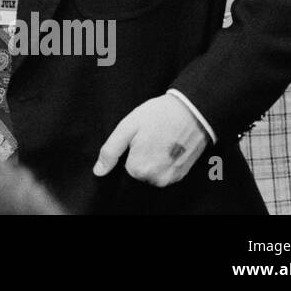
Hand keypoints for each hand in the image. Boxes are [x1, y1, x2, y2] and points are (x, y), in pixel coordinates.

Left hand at [93, 94, 207, 186]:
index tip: (141, 137)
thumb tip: (98, 171)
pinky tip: (171, 145)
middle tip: (151, 137)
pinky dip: (166, 161)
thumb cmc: (158, 116)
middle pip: (140, 171)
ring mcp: (171, 178)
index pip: (126, 166)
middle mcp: (156, 179)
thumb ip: (111, 151)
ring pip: (152, 173)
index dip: (132, 150)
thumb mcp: (128, 127)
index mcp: (139, 168)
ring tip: (162, 140)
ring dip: (155, 159)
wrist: (192, 112)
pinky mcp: (182, 174)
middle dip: (143, 155)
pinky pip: (166, 172)